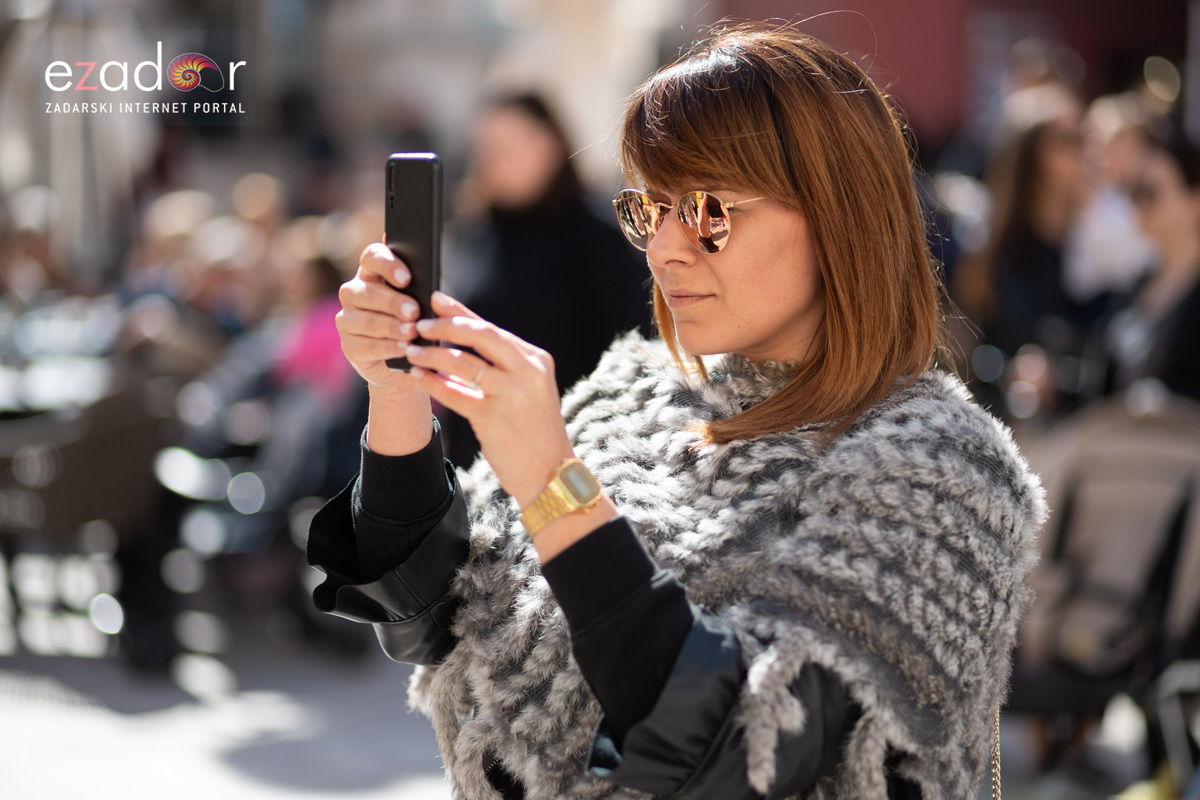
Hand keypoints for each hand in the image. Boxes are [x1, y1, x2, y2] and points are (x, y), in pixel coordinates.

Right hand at [335, 242, 424, 393]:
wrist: (408, 363)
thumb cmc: (418, 325)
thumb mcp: (427, 307)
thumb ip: (428, 295)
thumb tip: (435, 292)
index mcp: (373, 274)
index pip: (372, 257)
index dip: (387, 264)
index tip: (406, 279)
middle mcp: (355, 293)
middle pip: (368, 291)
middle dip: (393, 302)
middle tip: (414, 311)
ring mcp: (348, 320)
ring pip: (366, 320)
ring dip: (391, 327)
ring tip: (412, 332)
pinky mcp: (349, 346)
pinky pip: (365, 345)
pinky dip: (387, 347)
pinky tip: (403, 348)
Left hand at [404, 292, 574, 506]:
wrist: (549, 472)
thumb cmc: (534, 431)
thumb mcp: (527, 391)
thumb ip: (500, 368)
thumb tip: (456, 346)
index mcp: (536, 360)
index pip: (493, 328)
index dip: (461, 312)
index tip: (436, 300)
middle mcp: (527, 371)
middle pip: (480, 335)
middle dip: (445, 326)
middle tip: (419, 325)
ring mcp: (512, 393)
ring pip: (463, 361)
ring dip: (432, 354)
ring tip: (412, 351)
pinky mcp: (493, 417)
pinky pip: (455, 392)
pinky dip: (433, 382)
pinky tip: (418, 376)